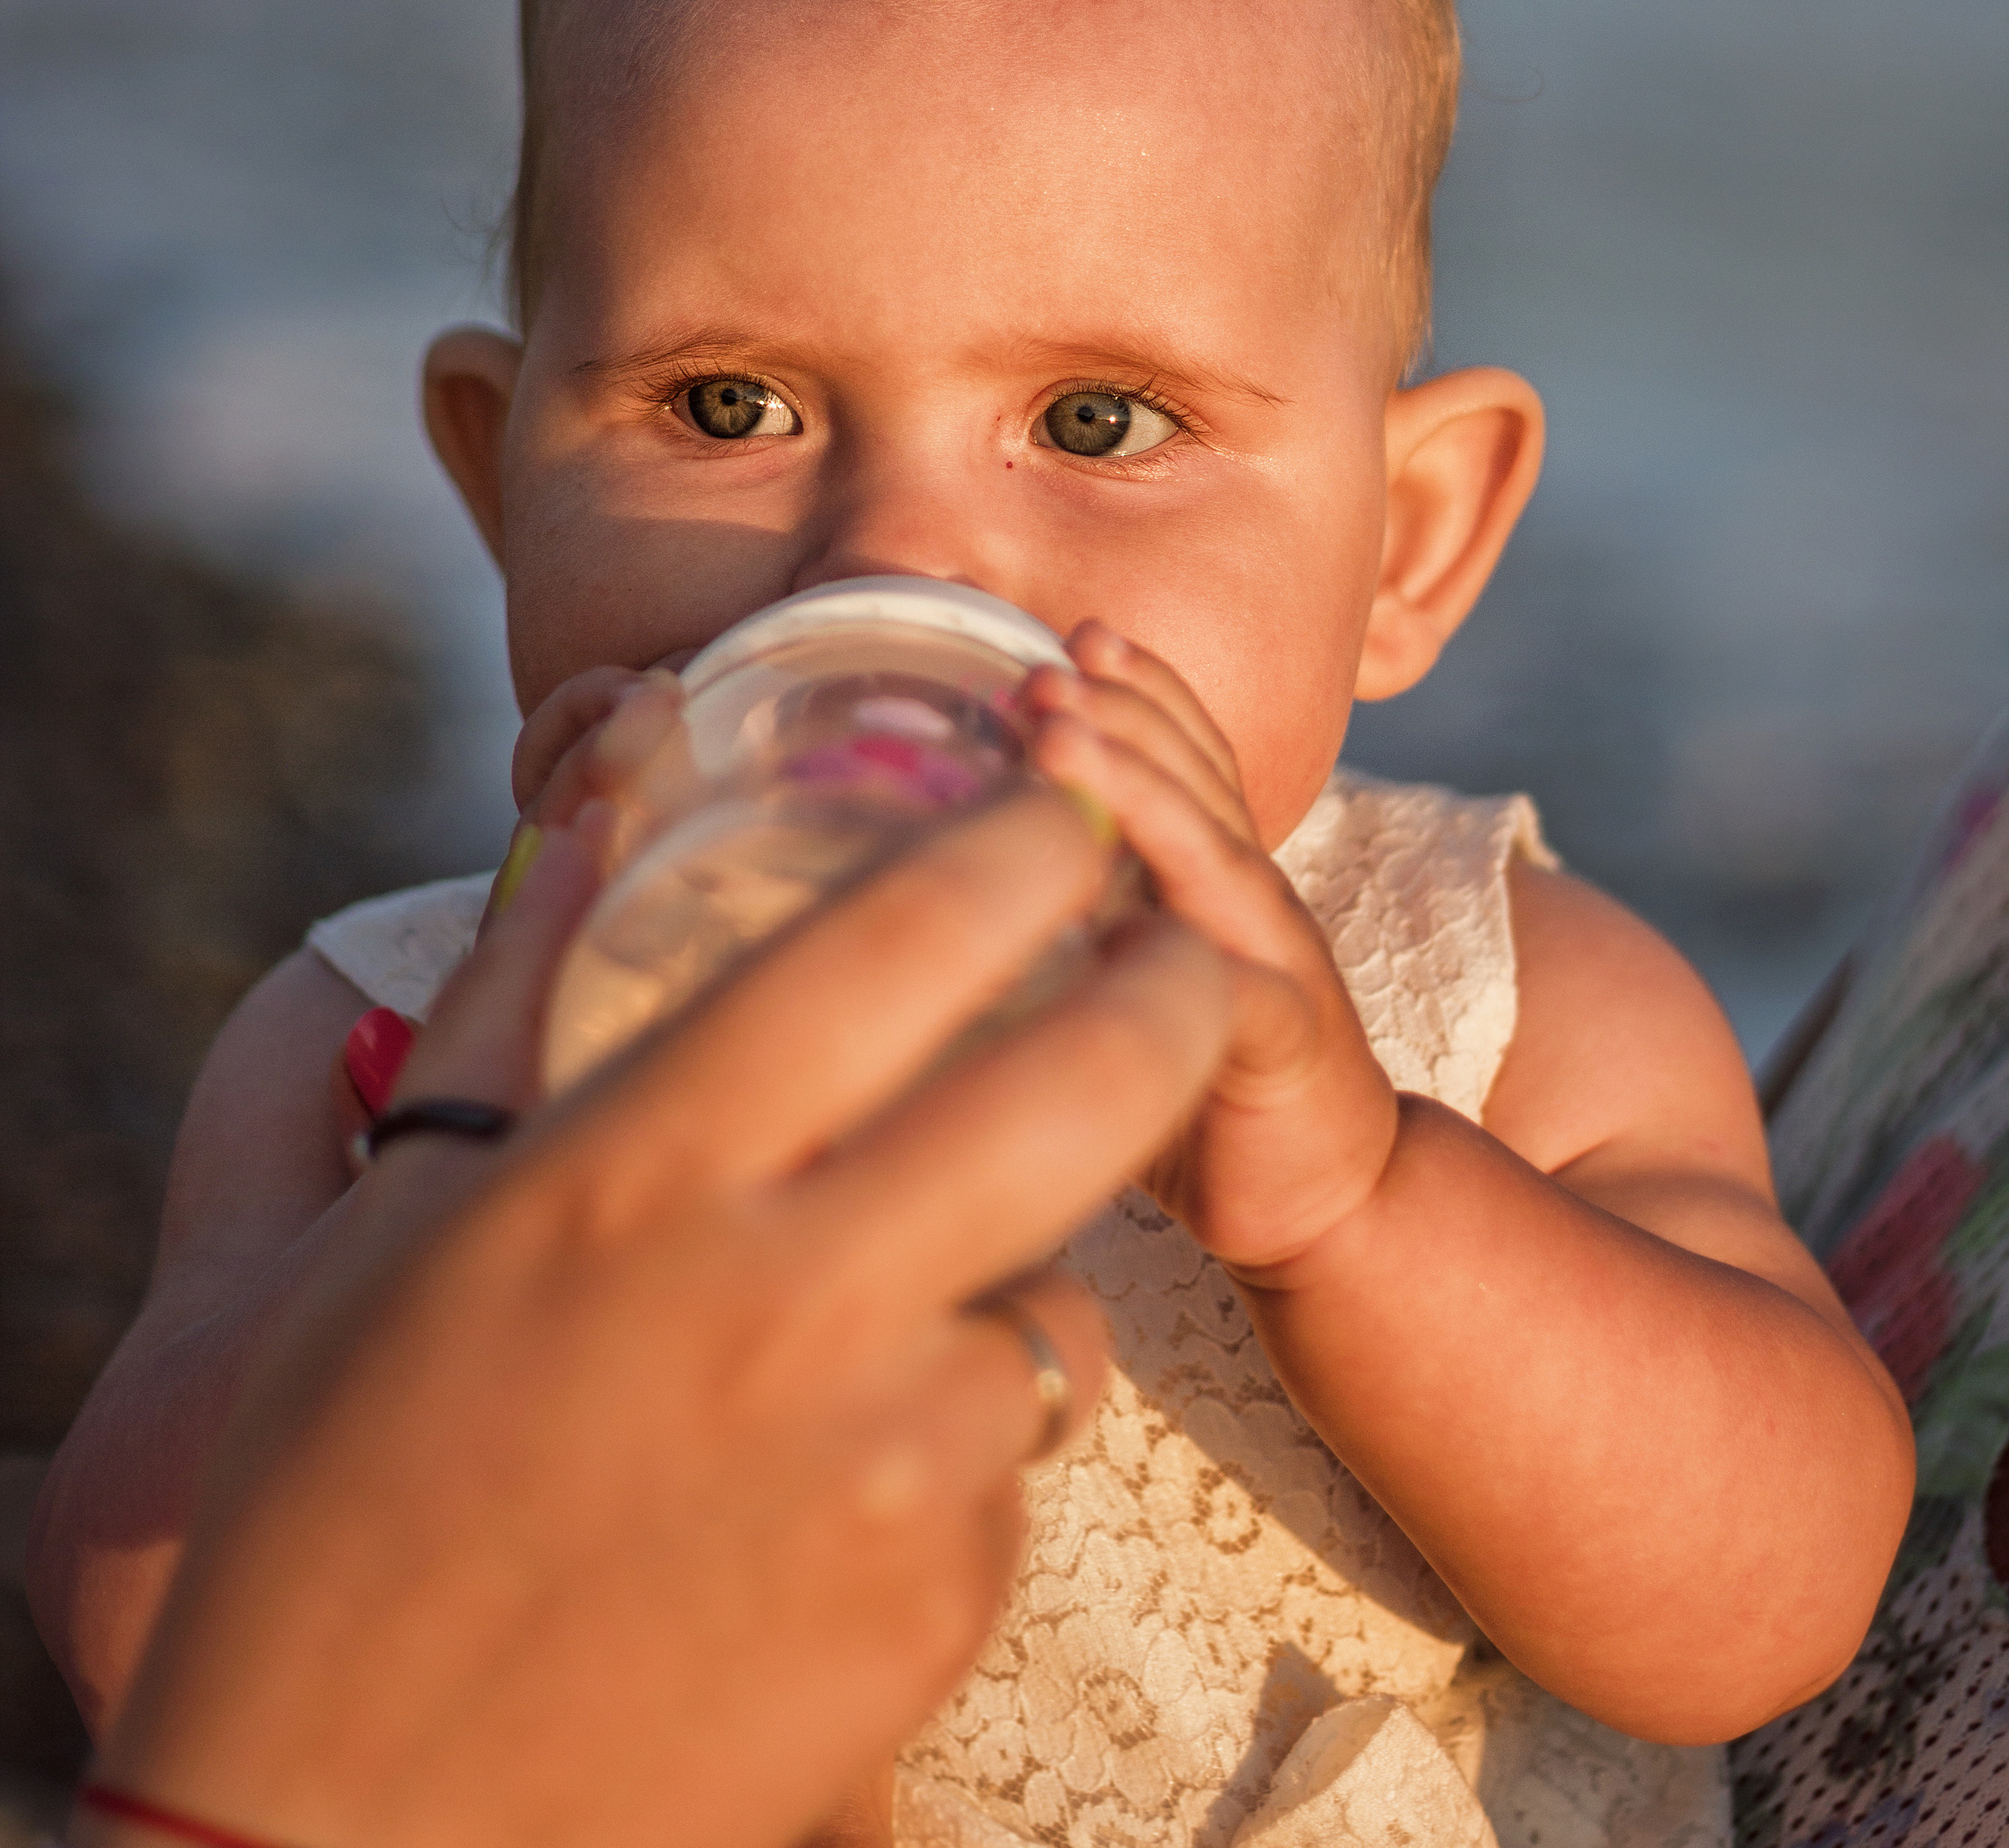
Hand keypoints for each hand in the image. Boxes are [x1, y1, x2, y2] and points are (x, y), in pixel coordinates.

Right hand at [89, 778, 1230, 1847]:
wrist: (348, 1829)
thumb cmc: (342, 1495)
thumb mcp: (408, 1220)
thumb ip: (519, 988)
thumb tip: (591, 793)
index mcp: (638, 1176)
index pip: (890, 948)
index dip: (1013, 850)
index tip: (1065, 806)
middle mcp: (782, 1300)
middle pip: (1078, 1088)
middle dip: (1171, 992)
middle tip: (1191, 948)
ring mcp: (877, 1469)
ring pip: (1063, 1303)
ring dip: (1028, 1274)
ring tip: (914, 1303)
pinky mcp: (932, 1615)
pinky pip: (1010, 1469)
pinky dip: (963, 1450)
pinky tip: (840, 1484)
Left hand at [1020, 620, 1398, 1278]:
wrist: (1333, 1193)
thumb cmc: (1202, 1086)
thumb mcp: (1127, 980)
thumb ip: (1072, 922)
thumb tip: (947, 873)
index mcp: (1213, 872)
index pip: (1185, 756)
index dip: (1136, 692)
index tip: (1070, 636)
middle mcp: (1251, 897)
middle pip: (1193, 780)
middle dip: (1119, 712)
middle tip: (1043, 666)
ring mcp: (1276, 960)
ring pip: (1208, 855)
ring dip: (1137, 784)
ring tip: (1060, 730)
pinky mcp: (1284, 1042)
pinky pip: (1237, 988)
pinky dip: (1188, 949)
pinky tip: (1126, 924)